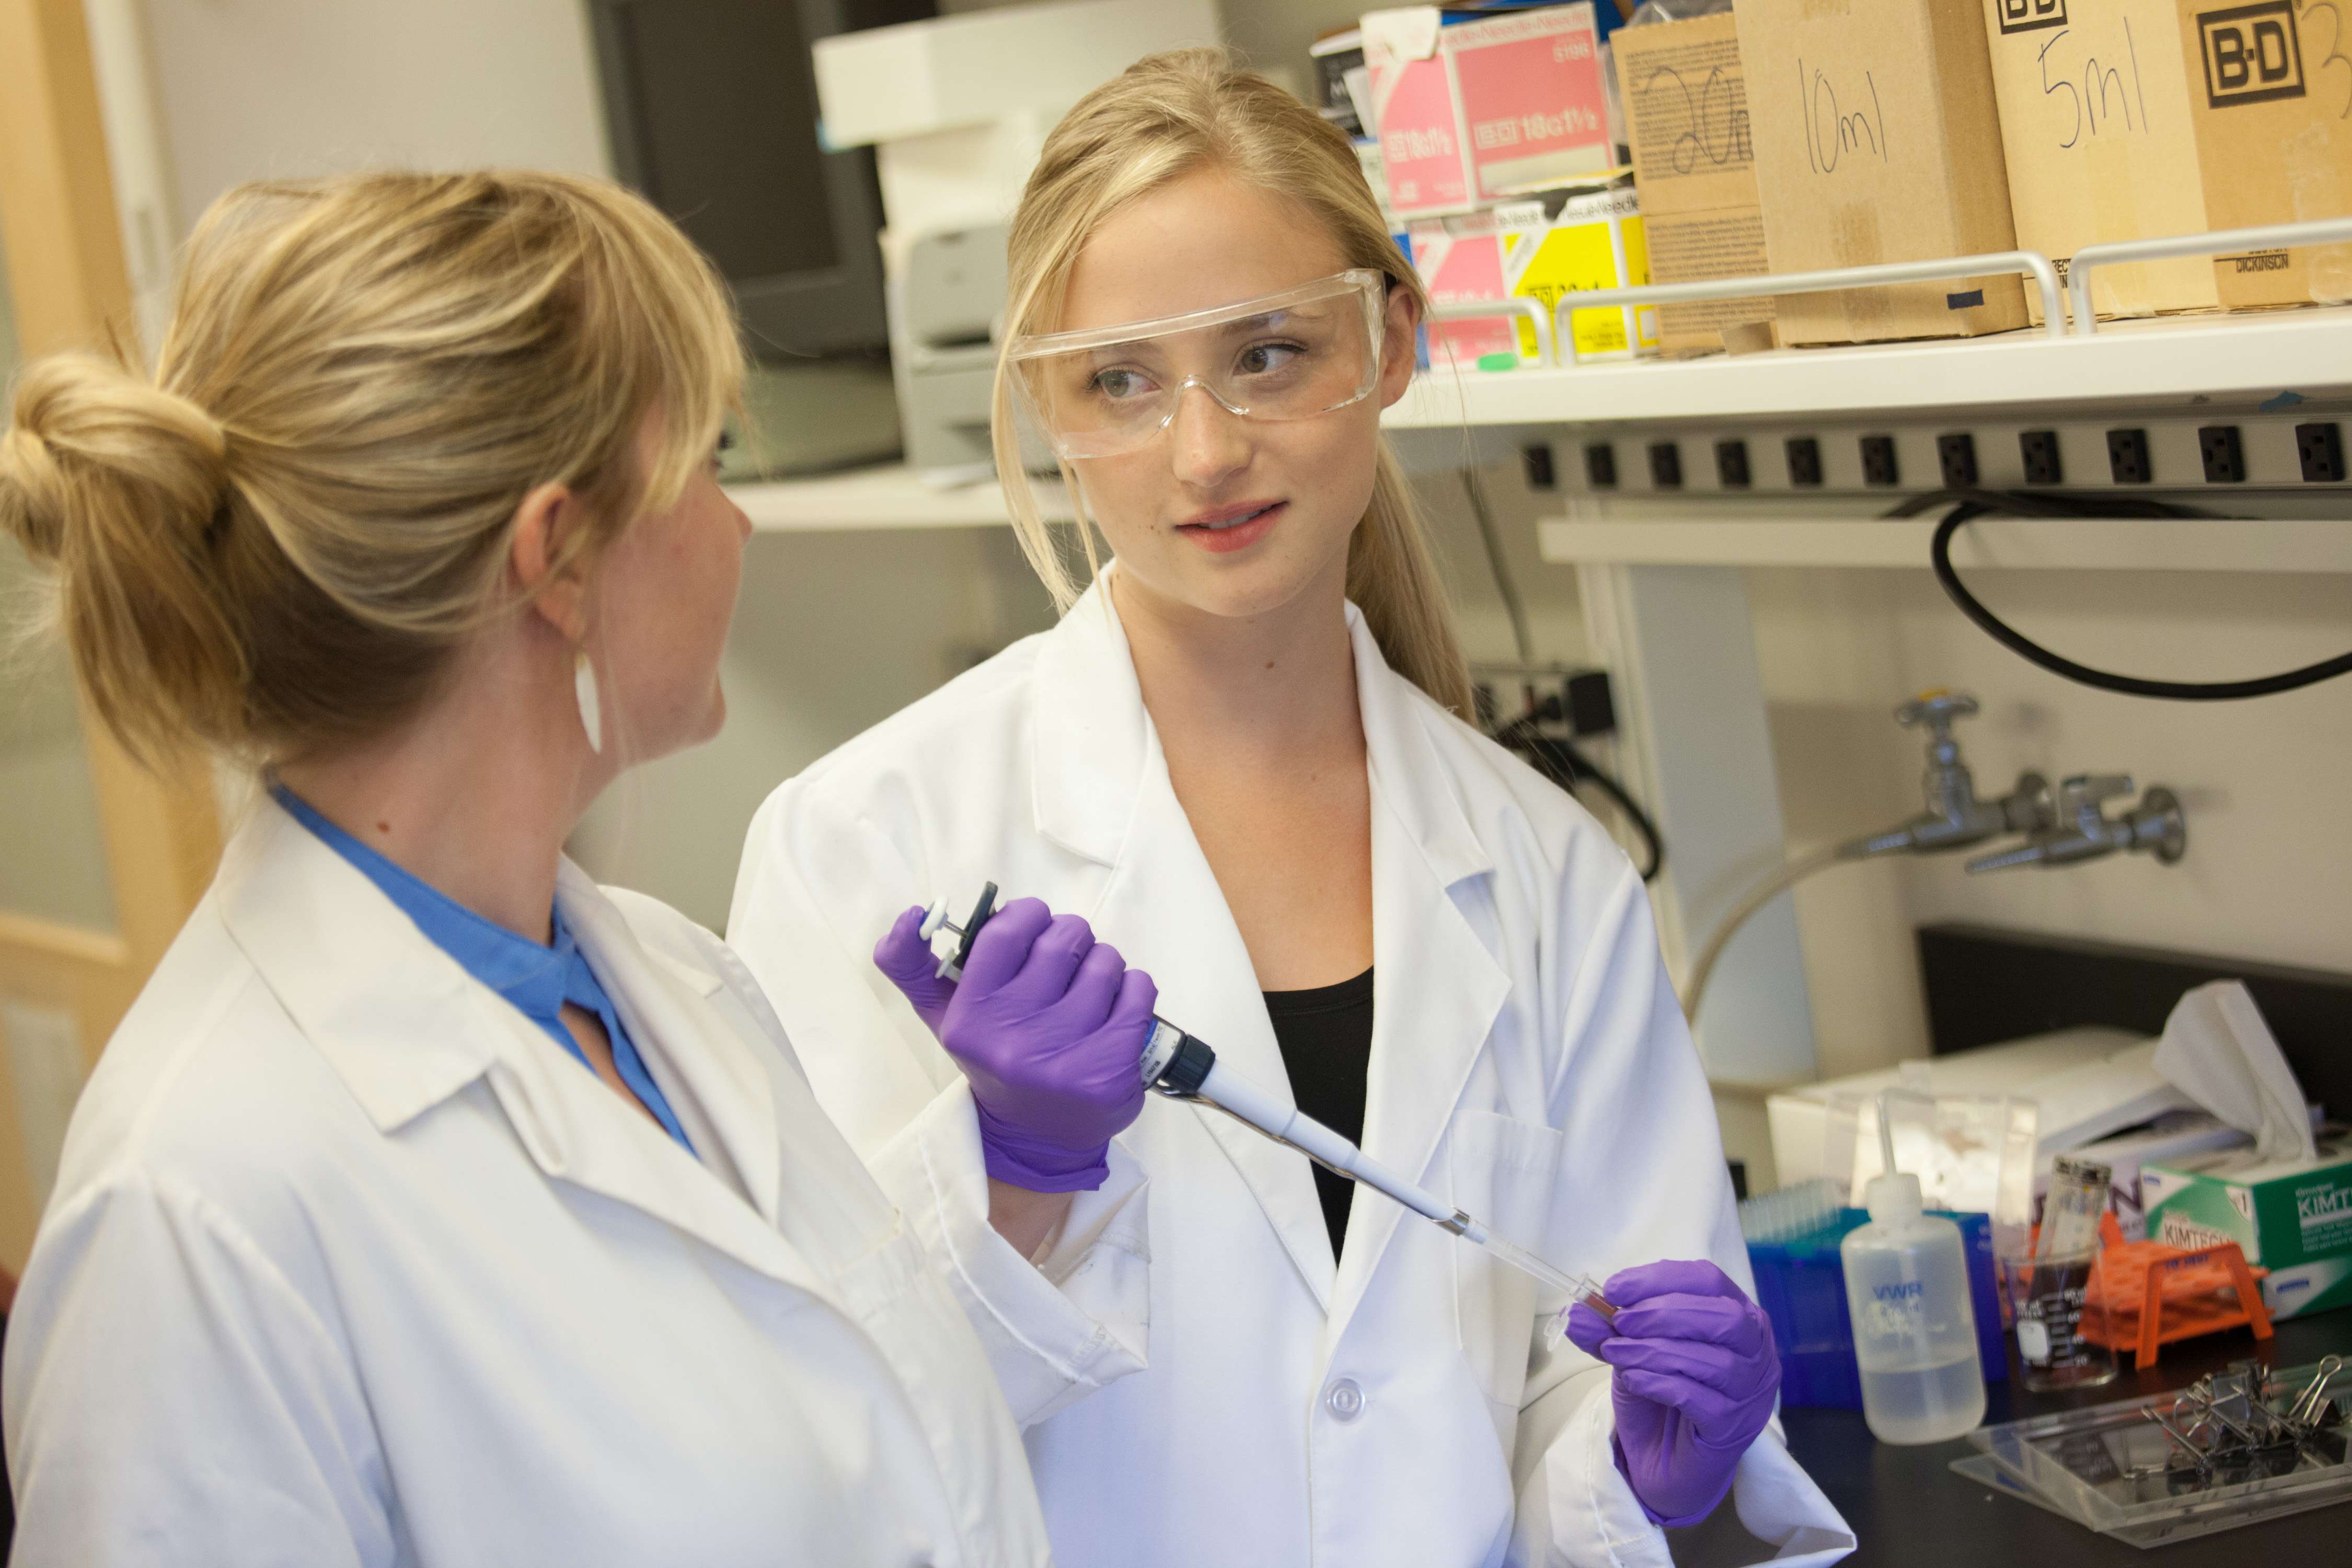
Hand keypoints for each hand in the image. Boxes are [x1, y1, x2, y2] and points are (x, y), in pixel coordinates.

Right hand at [881, 898, 1154, 1191]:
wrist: (1036, 1137)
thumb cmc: (994, 1059)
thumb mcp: (944, 1017)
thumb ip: (913, 965)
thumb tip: (911, 913)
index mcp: (970, 1019)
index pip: (1007, 931)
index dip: (1029, 917)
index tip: (1034, 930)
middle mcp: (1013, 1039)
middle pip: (1064, 938)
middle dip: (1071, 941)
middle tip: (1065, 968)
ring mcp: (1064, 1057)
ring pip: (1106, 962)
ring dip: (1104, 967)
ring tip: (1088, 995)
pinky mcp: (1110, 1070)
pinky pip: (1139, 990)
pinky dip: (1133, 990)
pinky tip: (1115, 1013)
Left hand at [1564, 1259, 1780, 1527]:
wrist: (1666, 1464)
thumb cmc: (1659, 1396)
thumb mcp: (1630, 1352)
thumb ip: (1606, 1330)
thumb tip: (1573, 1310)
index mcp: (1737, 1315)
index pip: (1709, 1279)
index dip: (1659, 1279)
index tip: (1613, 1288)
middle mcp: (1757, 1351)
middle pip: (1723, 1316)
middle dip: (1663, 1313)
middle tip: (1619, 1323)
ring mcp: (1751, 1392)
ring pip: (1714, 1360)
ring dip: (1654, 1350)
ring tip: (1616, 1353)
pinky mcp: (1733, 1428)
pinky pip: (1699, 1399)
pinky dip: (1659, 1383)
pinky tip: (1633, 1380)